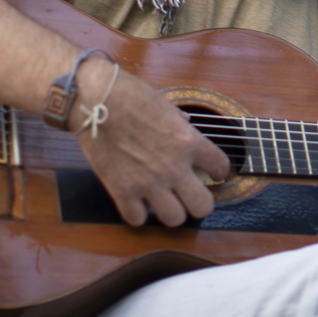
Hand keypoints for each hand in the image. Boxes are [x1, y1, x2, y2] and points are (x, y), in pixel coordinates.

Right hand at [69, 56, 230, 227]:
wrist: (97, 100)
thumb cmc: (132, 96)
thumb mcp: (167, 106)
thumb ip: (180, 125)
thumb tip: (186, 126)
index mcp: (189, 142)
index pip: (220, 167)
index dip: (218, 170)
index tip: (212, 171)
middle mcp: (174, 167)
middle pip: (203, 207)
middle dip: (199, 203)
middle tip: (190, 195)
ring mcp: (148, 183)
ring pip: (174, 219)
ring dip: (171, 212)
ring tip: (165, 202)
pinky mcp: (122, 191)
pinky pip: (137, 219)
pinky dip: (138, 213)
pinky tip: (137, 202)